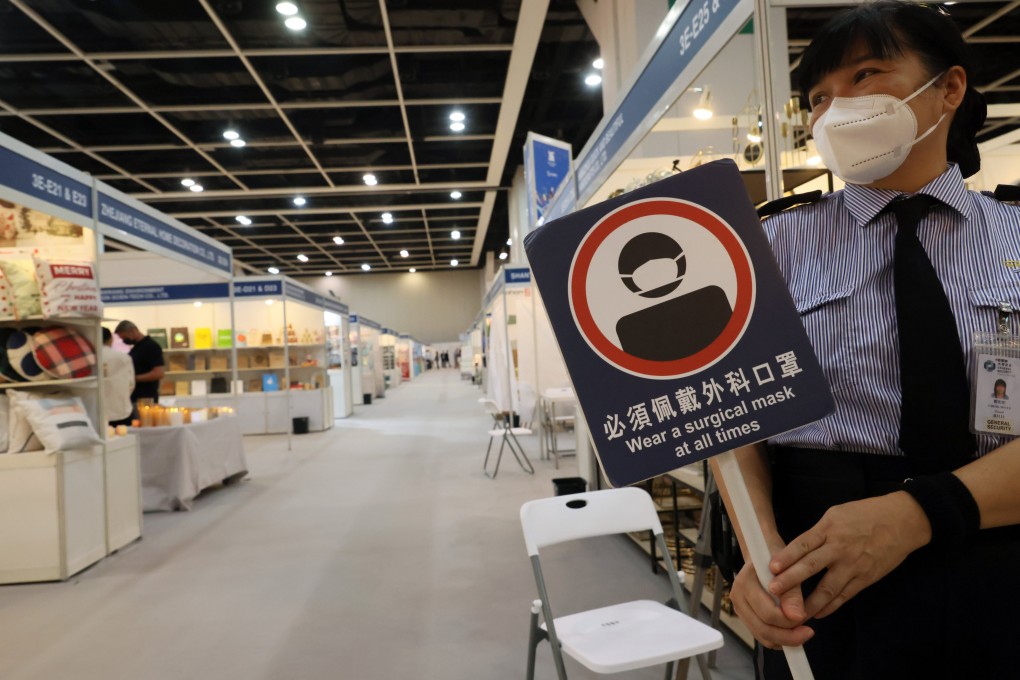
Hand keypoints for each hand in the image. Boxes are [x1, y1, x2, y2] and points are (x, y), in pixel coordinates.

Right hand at [729, 560, 813, 649]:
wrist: (762, 554)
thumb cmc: (777, 558)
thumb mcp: (788, 570)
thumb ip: (792, 594)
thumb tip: (797, 617)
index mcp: (745, 583)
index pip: (768, 613)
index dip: (789, 621)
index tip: (806, 617)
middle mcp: (737, 597)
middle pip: (763, 628)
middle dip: (788, 635)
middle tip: (808, 632)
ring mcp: (739, 608)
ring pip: (761, 635)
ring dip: (784, 639)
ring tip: (802, 633)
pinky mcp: (745, 615)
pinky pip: (760, 634)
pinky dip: (777, 638)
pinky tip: (792, 632)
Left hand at [766, 492, 930, 618]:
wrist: (902, 521)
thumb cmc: (866, 514)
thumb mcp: (836, 514)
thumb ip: (817, 532)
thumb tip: (796, 549)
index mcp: (829, 528)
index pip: (803, 544)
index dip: (786, 556)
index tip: (771, 567)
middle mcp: (840, 547)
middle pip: (811, 565)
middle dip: (791, 580)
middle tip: (773, 591)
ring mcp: (854, 565)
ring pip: (828, 587)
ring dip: (810, 602)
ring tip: (794, 613)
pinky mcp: (866, 578)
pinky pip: (845, 595)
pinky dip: (831, 606)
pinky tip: (818, 613)